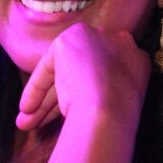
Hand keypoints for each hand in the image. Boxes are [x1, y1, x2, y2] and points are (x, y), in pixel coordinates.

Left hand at [16, 23, 150, 131]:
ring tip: (28, 124)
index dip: (84, 96)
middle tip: (41, 124)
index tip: (68, 117)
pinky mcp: (70, 39)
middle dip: (58, 102)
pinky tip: (27, 111)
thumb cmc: (117, 117)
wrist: (110, 108)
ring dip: (43, 101)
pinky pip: (48, 67)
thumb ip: (105, 93)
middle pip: (82, 74)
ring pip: (63, 74)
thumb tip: (77, 109)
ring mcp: (94, 37)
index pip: (103, 76)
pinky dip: (36, 90)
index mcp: (135, 59)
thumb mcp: (120, 101)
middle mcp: (118, 42)